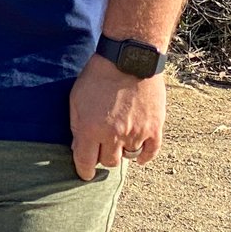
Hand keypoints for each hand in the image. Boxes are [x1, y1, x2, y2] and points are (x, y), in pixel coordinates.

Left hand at [69, 52, 165, 180]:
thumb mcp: (76, 98)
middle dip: (102, 157)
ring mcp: (136, 133)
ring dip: (122, 151)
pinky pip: (150, 152)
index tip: (85, 173)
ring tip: (119, 139)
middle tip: (102, 147)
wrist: (128, 59)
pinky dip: (144, 156)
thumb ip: (76, 126)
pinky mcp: (154, 128)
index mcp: (90, 129)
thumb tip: (77, 148)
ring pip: (128, 157)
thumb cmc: (98, 76)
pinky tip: (138, 154)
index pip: (85, 163)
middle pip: (108, 162)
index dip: (84, 171)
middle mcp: (113, 135)